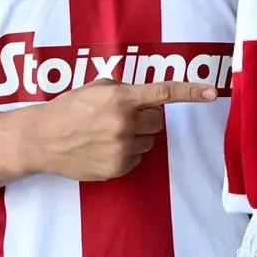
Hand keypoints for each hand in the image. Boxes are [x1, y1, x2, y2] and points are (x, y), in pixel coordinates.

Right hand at [23, 78, 216, 181]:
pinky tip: (103, 147)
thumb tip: (147, 98)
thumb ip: (124, 90)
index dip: (191, 91)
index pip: (163, 93)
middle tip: (122, 116)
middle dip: (145, 117)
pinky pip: (137, 159)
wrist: (43, 138)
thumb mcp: (96, 88)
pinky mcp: (118, 168)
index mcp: (121, 99)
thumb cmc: (68, 109)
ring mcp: (122, 149)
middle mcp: (125, 124)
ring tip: (107, 133)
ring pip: (149, 141)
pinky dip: (126, 153)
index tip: (213, 92)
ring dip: (136, 136)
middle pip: (158, 121)